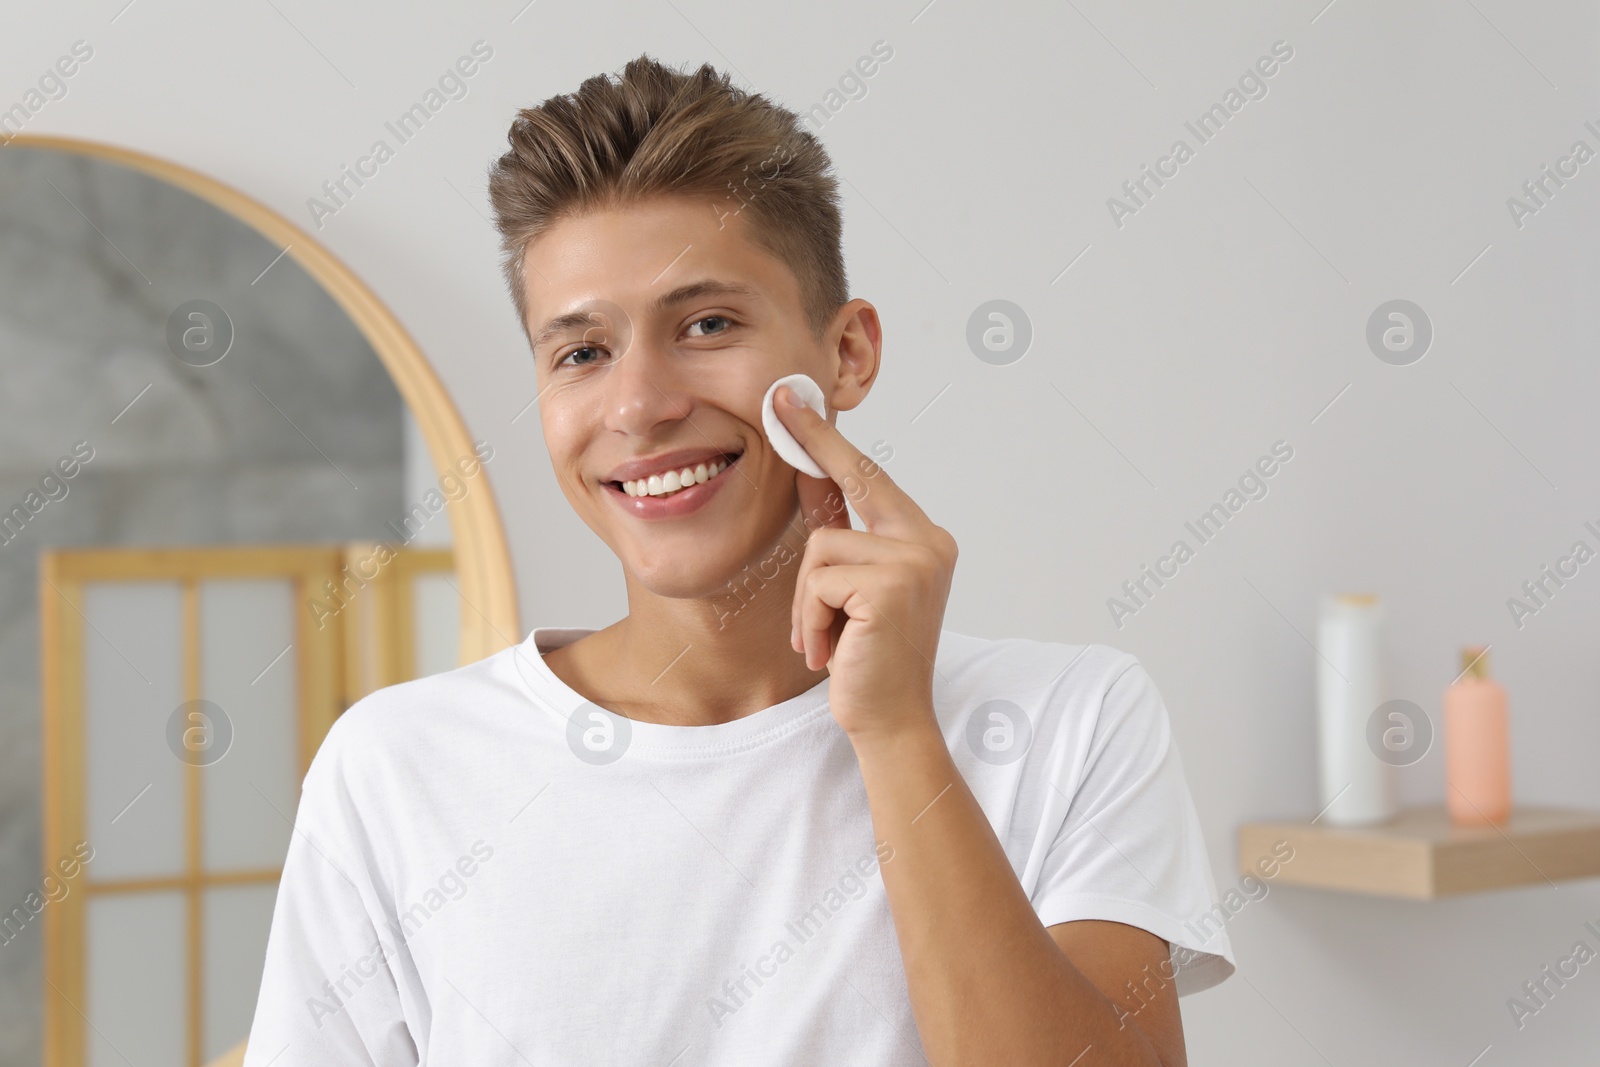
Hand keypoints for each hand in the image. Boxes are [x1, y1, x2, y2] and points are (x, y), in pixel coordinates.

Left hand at [773, 385, 957, 741]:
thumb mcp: (852, 590)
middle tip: (780, 401)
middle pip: (852, 485)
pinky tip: (831, 651)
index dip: (830, 439)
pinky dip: (811, 620)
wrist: (892, 722)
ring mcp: (916, 562)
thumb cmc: (870, 659)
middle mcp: (930, 542)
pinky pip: (819, 582)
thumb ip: (838, 533)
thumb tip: (806, 471)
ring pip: (820, 549)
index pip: (871, 477)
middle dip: (816, 445)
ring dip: (808, 603)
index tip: (796, 403)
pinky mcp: (892, 587)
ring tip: (827, 640)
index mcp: (926, 538)